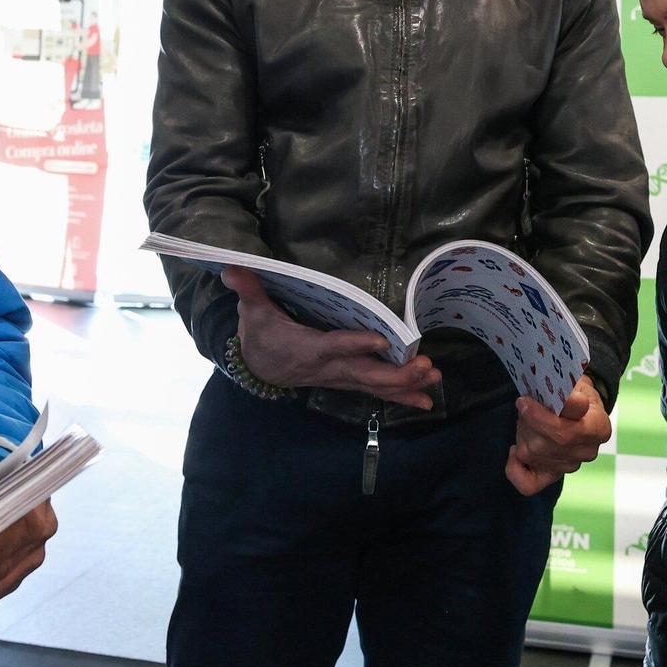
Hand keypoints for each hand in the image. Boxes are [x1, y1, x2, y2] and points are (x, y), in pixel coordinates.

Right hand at [223, 266, 436, 408]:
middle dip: (396, 373)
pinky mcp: (348, 380)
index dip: (357, 345)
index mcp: (309, 348)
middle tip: (425, 366)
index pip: (335, 346)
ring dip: (406, 383)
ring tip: (434, 378)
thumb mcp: (252, 312)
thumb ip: (249, 290)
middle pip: (365, 373)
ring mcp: (340, 377)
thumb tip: (232, 267)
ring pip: (375, 384)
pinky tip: (426, 399)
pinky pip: (377, 391)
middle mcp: (329, 367)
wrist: (259, 368)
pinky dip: (402, 395)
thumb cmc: (261, 334)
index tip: (382, 341)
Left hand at [506, 375, 609, 494]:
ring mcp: (571, 466)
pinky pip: (528, 484)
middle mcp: (588, 451)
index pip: (569, 425)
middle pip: (549, 441)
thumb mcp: (573, 381)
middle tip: (523, 404)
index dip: (542, 414)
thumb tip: (551, 395)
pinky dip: (515, 469)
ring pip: (534, 454)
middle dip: (529, 421)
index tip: (525, 400)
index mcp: (598, 426)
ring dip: (523, 433)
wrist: (579, 407)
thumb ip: (563, 388)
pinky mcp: (552, 475)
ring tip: (527, 420)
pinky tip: (515, 450)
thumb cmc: (572, 392)